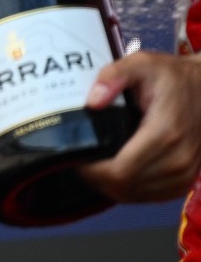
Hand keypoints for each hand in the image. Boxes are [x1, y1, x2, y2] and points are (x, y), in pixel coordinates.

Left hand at [78, 50, 200, 201]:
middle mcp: (178, 158)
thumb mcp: (140, 64)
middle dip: (95, 178)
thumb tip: (92, 101)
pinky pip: (151, 197)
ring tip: (94, 165)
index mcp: (165, 132)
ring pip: (136, 196)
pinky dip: (129, 190)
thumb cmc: (169, 77)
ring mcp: (185, 173)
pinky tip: (115, 173)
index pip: (121, 171)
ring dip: (110, 186)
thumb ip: (113, 76)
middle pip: (125, 187)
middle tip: (80, 160)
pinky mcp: (186, 180)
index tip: (76, 156)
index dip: (92, 170)